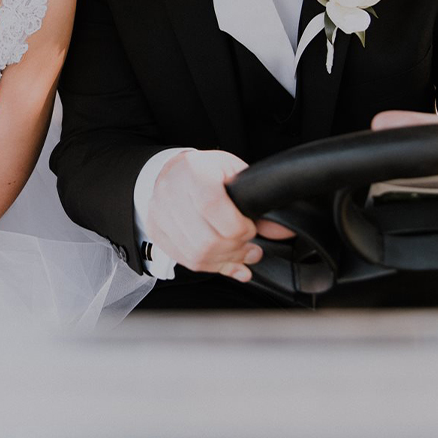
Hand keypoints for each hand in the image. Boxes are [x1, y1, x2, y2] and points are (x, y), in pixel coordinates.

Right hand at [146, 150, 293, 281]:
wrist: (174, 171)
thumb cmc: (207, 171)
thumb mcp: (235, 174)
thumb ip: (257, 200)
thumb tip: (281, 230)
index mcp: (193, 171)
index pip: (212, 206)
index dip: (237, 226)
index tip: (250, 228)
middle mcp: (170, 191)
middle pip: (205, 239)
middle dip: (236, 250)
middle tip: (250, 247)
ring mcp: (159, 213)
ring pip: (196, 255)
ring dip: (225, 262)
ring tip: (240, 255)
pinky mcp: (156, 230)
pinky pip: (185, 260)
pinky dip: (210, 266)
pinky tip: (224, 261)